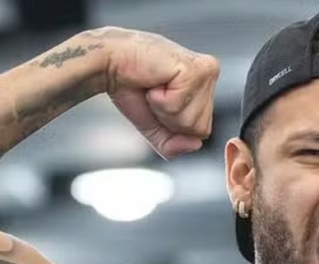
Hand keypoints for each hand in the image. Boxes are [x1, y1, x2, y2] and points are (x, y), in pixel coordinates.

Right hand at [91, 27, 219, 158]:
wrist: (109, 63)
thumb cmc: (131, 87)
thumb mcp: (155, 127)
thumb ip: (174, 144)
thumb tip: (195, 145)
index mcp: (204, 86)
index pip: (202, 131)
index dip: (173, 126)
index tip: (159, 101)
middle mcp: (209, 75)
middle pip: (200, 129)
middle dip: (170, 119)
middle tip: (156, 94)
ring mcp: (206, 71)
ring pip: (192, 121)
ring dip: (164, 108)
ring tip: (155, 86)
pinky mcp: (195, 70)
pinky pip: (179, 107)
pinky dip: (160, 100)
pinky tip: (155, 80)